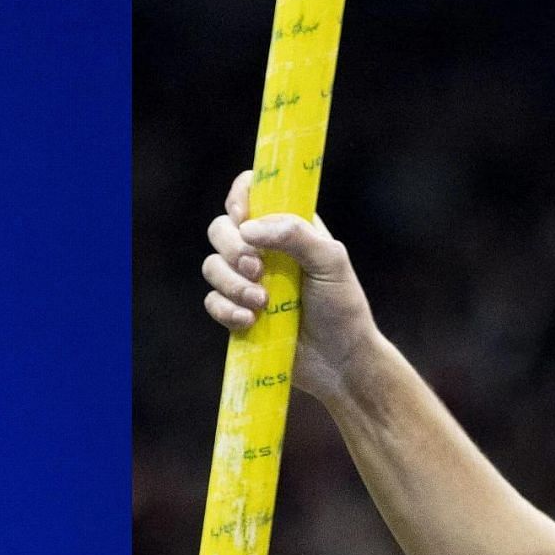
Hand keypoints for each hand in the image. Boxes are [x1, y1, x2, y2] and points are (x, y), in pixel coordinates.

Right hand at [201, 169, 381, 403]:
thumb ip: (296, 234)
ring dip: (231, 283)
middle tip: (257, 268)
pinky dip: (225, 310)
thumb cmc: (342, 308)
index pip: (252, 192)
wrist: (339, 363)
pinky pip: (212, 301)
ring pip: (212, 266)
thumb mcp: (331, 262)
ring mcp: (247, 282)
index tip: (244, 218)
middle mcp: (264, 250)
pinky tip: (249, 322)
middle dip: (232, 248)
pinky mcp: (237, 312)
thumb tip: (248, 230)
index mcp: (288, 228)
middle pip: (221, 228)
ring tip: (261, 303)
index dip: (240, 197)